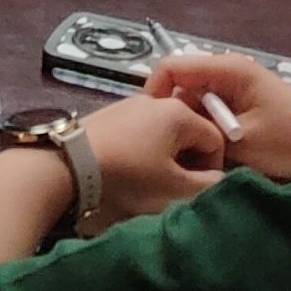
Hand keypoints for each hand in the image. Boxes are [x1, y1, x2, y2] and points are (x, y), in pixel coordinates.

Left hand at [80, 93, 223, 226]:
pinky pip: (142, 131)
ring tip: (153, 181)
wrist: (70, 163)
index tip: (200, 189)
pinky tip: (131, 168)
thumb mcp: (174, 188)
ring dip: (167, 157)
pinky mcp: (111, 114)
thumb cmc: (129, 174)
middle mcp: (158, 101)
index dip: (214, 167)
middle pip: (189, 132)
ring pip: (165, 132)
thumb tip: (219, 179)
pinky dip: (145, 150)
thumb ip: (206, 185)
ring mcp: (131, 104)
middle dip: (189, 162)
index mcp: (180, 113)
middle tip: (177, 188)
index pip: (216, 138)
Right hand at [148, 52, 290, 180]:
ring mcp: (237, 86)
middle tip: (176, 147)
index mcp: (227, 69)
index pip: (171, 67)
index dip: (154, 93)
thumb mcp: (244, 142)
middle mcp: (229, 70)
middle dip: (177, 115)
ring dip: (196, 126)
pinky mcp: (245, 102)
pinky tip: (215, 151)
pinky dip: (210, 129)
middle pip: (183, 86)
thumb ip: (204, 134)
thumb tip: (172, 138)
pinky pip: (214, 111)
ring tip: (197, 154)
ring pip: (198, 102)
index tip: (152, 126)